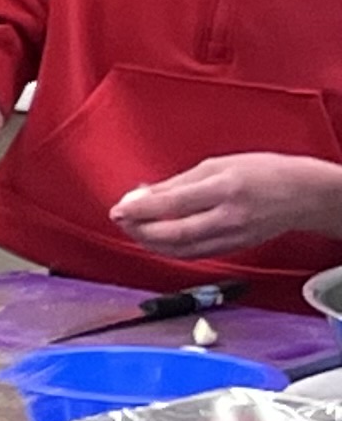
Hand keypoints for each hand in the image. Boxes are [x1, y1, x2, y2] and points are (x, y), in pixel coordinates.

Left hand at [115, 154, 341, 258]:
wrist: (303, 195)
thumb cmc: (263, 172)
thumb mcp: (218, 165)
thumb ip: (177, 183)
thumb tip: (142, 194)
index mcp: (224, 189)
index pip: (172, 205)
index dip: (139, 210)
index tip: (117, 209)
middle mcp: (228, 217)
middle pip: (173, 234)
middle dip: (139, 230)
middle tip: (121, 221)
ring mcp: (232, 237)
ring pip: (180, 250)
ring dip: (151, 243)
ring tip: (134, 229)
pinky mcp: (234, 249)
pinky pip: (194, 255)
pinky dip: (170, 250)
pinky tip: (157, 240)